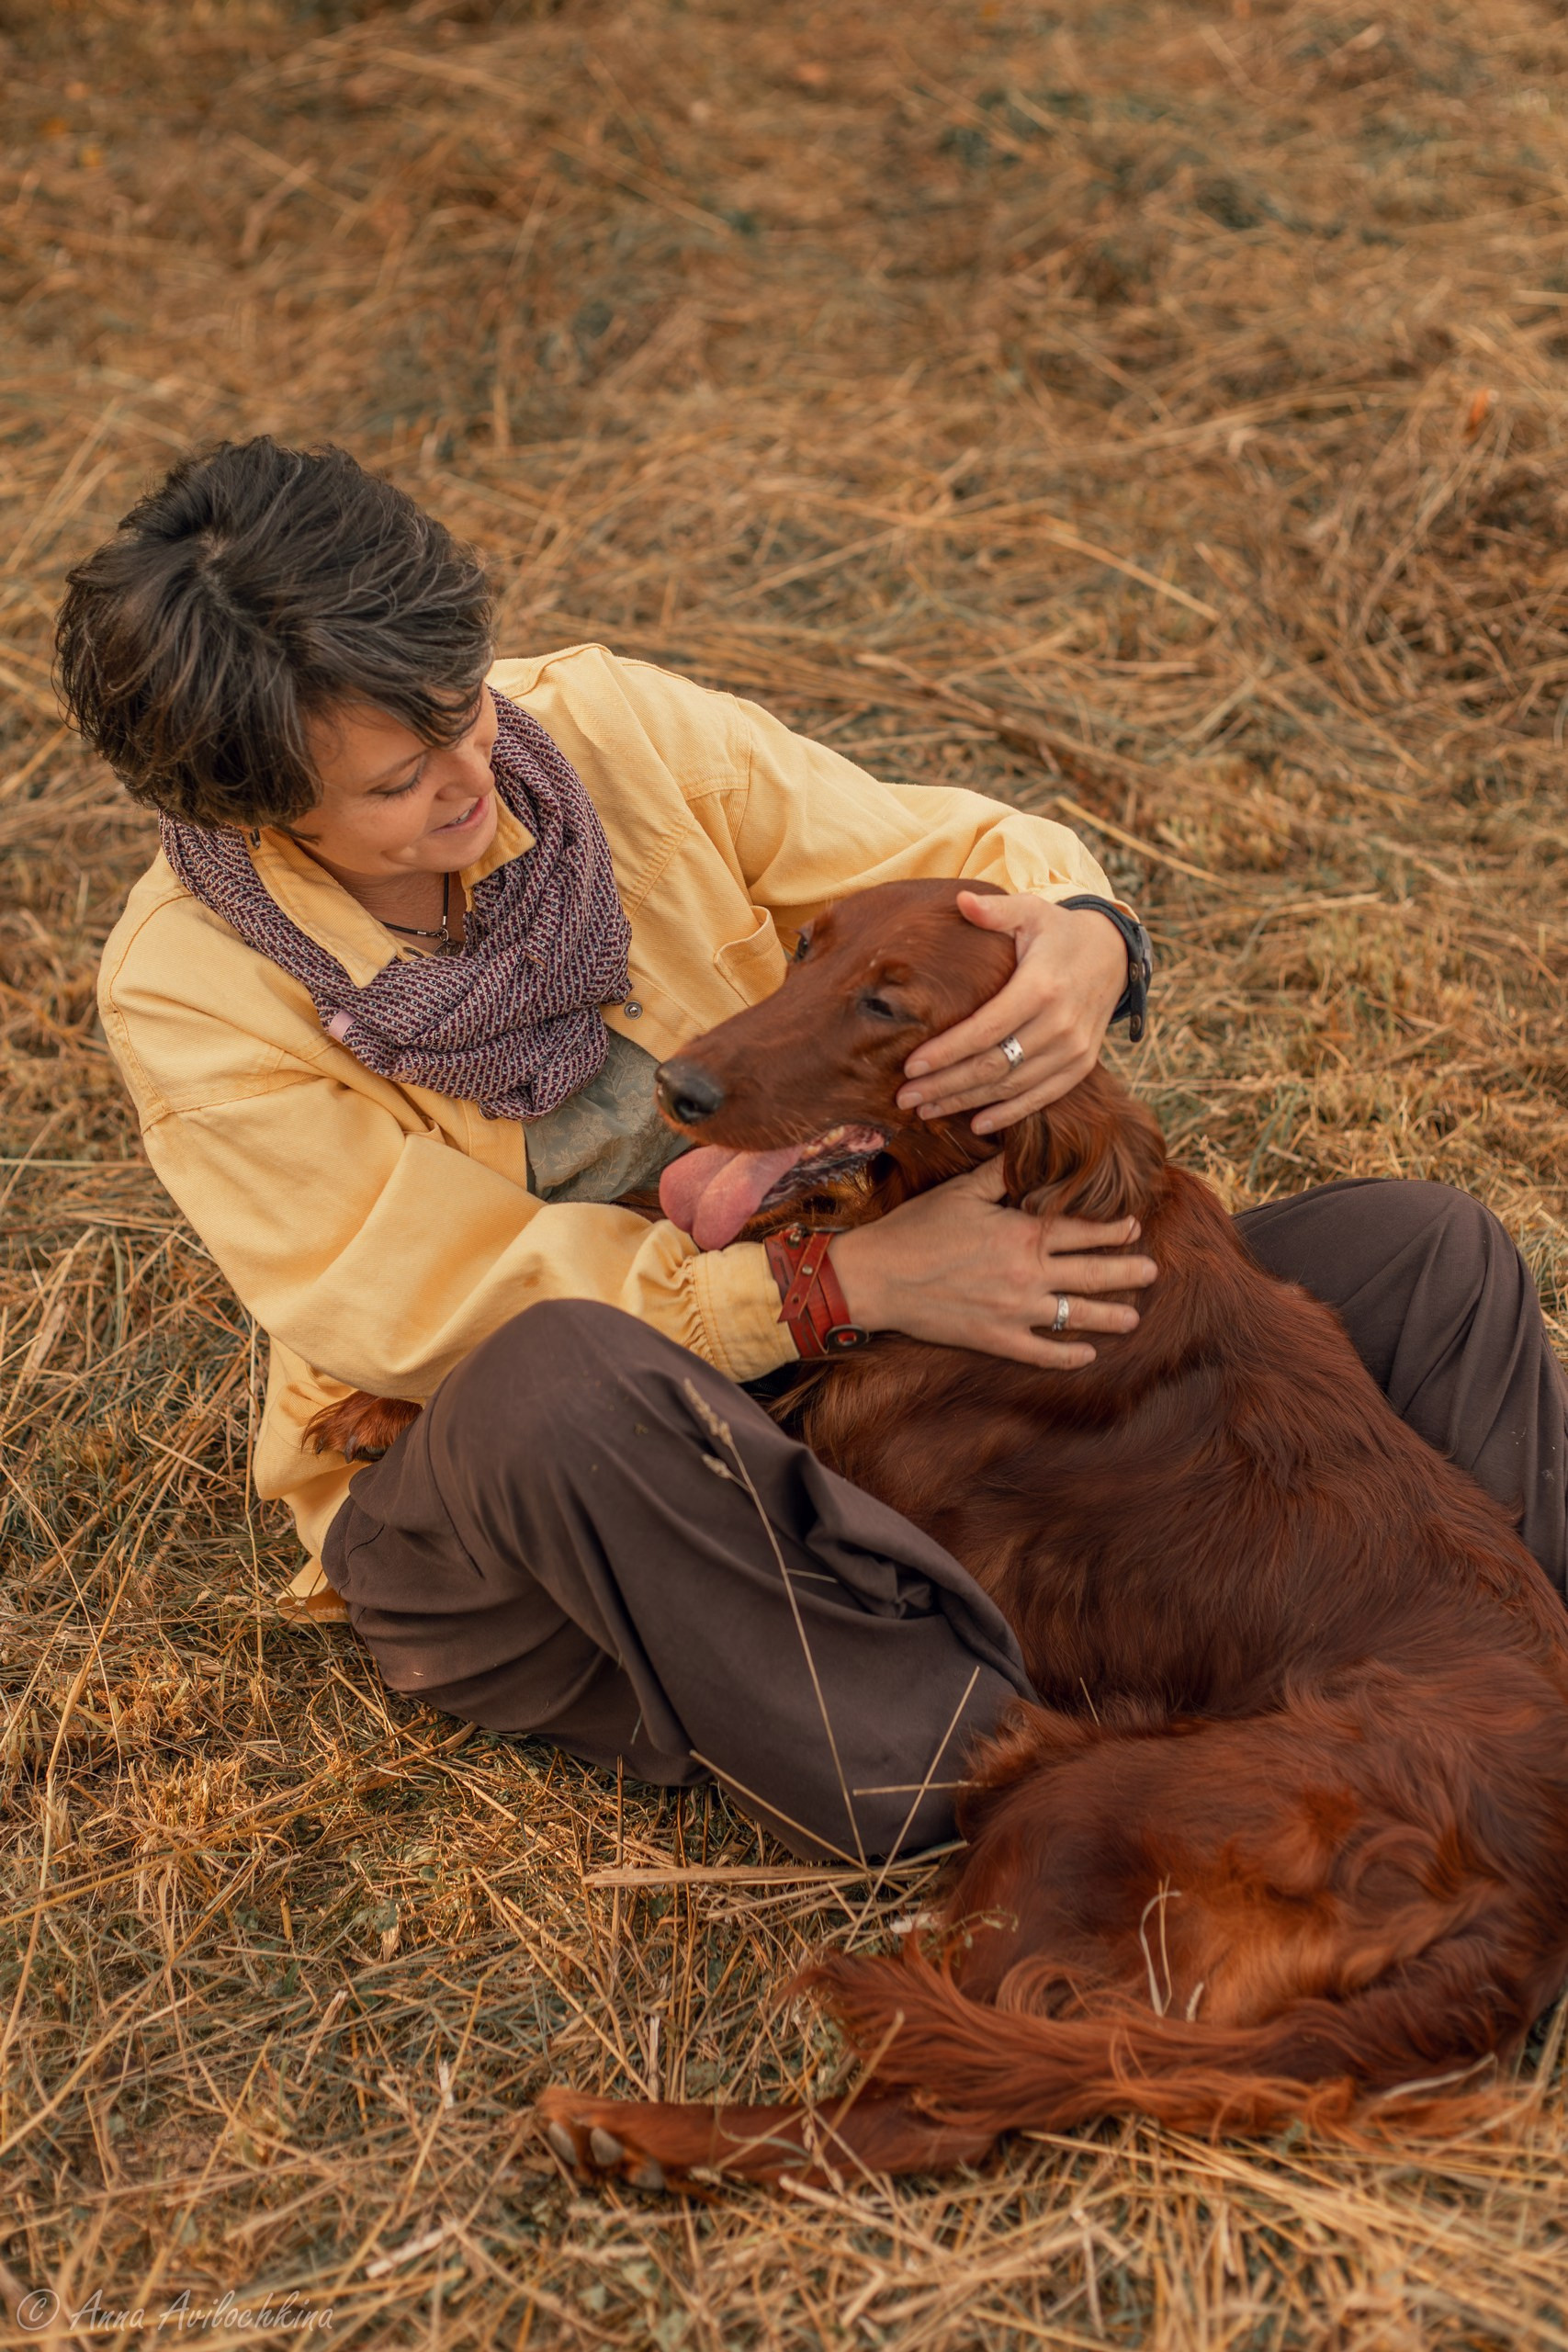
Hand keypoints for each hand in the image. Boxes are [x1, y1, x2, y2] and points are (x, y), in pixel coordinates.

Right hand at [831, 1157, 1156, 1368]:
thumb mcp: (960, 1191)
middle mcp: (1027, 1273)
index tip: (1135, 1227)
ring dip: (1109, 1316)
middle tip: (1153, 1272)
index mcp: (1021, 1233)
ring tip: (1133, 1318)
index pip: (1081, 1231)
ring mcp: (1014, 1310)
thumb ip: (998, 1174)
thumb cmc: (916, 1228)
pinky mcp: (995, 1338)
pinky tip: (1086, 1355)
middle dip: (1127, 1272)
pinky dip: (1067, 1355)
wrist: (878, 1276)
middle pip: (1091, 1273)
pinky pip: (1041, 1352)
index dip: (1113, 1229)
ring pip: (1076, 1315)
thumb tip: (1022, 1152)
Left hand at [897, 892, 1127, 1135]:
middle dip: (945, 1085)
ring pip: (1012, 1086)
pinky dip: (1009, 1113)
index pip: (985, 1030)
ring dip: (966, 1102)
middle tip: (905, 1097)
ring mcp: (1073, 1049)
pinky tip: (976, 1123)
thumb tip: (960, 901)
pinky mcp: (1081, 1065)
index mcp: (1041, 987)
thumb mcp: (1032, 910)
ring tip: (926, 1110)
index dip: (946, 1052)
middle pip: (993, 1065)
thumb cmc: (1058, 932)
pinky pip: (1042, 1097)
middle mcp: (1060, 1024)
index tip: (909, 1067)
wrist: (1113, 954)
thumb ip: (996, 910)